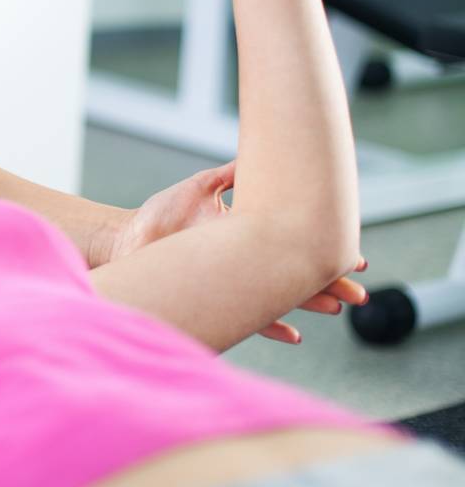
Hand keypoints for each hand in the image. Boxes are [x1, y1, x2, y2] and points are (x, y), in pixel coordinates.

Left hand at [101, 161, 369, 343]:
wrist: (127, 240)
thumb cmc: (159, 216)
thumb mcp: (197, 188)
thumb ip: (228, 175)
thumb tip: (257, 152)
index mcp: (245, 233)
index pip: (291, 242)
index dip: (320, 248)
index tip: (354, 256)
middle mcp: (243, 260)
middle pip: (294, 273)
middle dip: (327, 283)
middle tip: (359, 293)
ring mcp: (231, 281)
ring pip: (279, 295)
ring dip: (307, 302)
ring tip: (335, 309)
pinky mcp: (214, 299)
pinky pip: (249, 318)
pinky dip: (271, 325)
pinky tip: (295, 334)